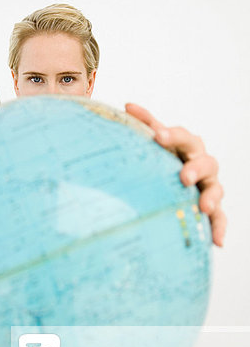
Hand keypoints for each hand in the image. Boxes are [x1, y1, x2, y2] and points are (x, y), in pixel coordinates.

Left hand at [125, 102, 225, 247]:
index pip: (183, 137)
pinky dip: (219, 228)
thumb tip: (127, 105)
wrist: (168, 178)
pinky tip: (217, 242)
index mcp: (186, 145)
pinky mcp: (210, 207)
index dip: (172, 135)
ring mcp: (207, 185)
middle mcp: (201, 163)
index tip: (159, 136)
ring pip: (216, 188)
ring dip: (212, 197)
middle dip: (196, 168)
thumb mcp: (154, 141)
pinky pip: (219, 218)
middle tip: (184, 177)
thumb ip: (144, 123)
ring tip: (203, 206)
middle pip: (206, 161)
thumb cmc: (161, 156)